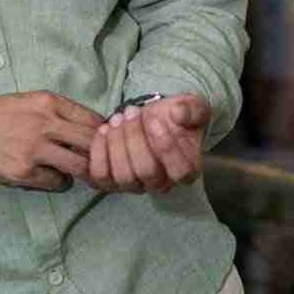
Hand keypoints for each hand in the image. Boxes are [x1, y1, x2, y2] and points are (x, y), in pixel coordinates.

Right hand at [0, 92, 104, 191]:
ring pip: (81, 167)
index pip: (94, 120)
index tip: (105, 143)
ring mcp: (34, 149)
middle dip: (102, 156)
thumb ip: (60, 112)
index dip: (105, 134)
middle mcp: (44, 123)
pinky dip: (60, 181)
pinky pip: (58, 183)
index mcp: (48, 102)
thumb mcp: (30, 100)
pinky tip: (50, 174)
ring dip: (84, 172)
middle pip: (93, 144)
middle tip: (101, 163)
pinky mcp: (23, 172)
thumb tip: (95, 130)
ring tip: (78, 171)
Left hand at [88, 92, 209, 194]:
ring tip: (117, 118)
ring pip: (123, 176)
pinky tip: (104, 129)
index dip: (166, 147)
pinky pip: (101, 175)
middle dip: (135, 138)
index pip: (180, 171)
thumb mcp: (193, 107)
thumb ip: (193, 110)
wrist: (155, 119)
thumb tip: (178, 113)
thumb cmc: (177, 117)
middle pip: (147, 172)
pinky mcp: (113, 182)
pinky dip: (99, 152)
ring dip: (116, 143)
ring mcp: (136, 185)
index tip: (154, 120)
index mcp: (187, 169)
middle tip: (131, 111)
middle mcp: (161, 183)